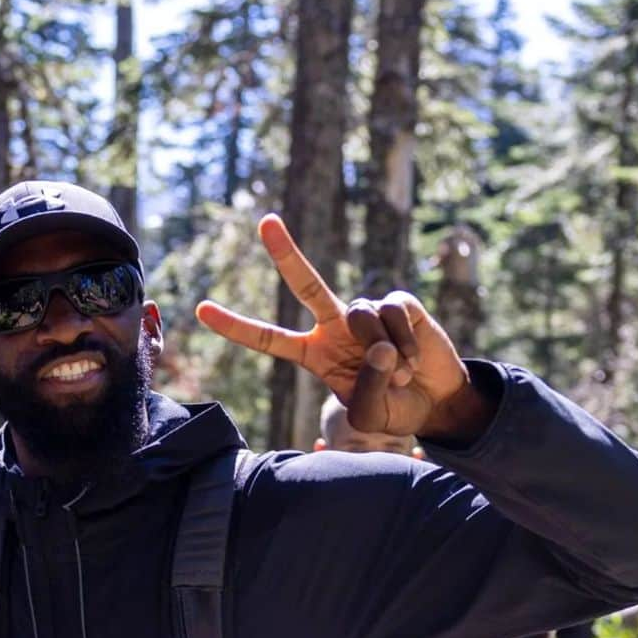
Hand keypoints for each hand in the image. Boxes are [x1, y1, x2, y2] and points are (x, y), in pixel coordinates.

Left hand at [197, 215, 490, 439]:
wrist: (435, 402)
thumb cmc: (395, 409)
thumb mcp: (370, 415)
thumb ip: (367, 387)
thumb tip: (378, 346)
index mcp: (315, 354)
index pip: (269, 339)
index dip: (236, 327)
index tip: (201, 311)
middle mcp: (335, 327)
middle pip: (305, 285)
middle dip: (286, 253)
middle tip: (266, 222)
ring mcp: (366, 313)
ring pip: (361, 315)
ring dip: (384, 353)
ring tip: (399, 375)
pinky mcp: (399, 304)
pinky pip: (392, 313)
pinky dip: (404, 342)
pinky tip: (413, 359)